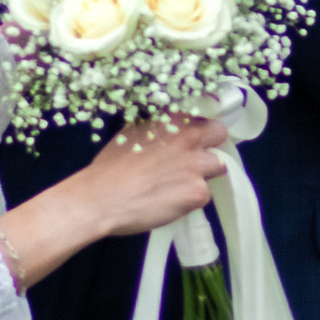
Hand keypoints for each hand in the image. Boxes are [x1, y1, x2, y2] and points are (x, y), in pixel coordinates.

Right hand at [76, 114, 229, 236]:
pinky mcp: (197, 192)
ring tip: (177, 186)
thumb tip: (168, 131)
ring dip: (202, 175)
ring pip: (216, 169)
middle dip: (211, 146)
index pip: (203, 116)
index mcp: (173, 119)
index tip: (193, 141)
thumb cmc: (109, 167)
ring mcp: (196, 164)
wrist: (101, 197)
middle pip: (219, 135)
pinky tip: (171, 202)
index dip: (200, 130)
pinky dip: (191, 200)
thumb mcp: (132, 133)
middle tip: (194, 161)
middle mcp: (189, 136)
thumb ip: (158, 129)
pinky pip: (204, 196)